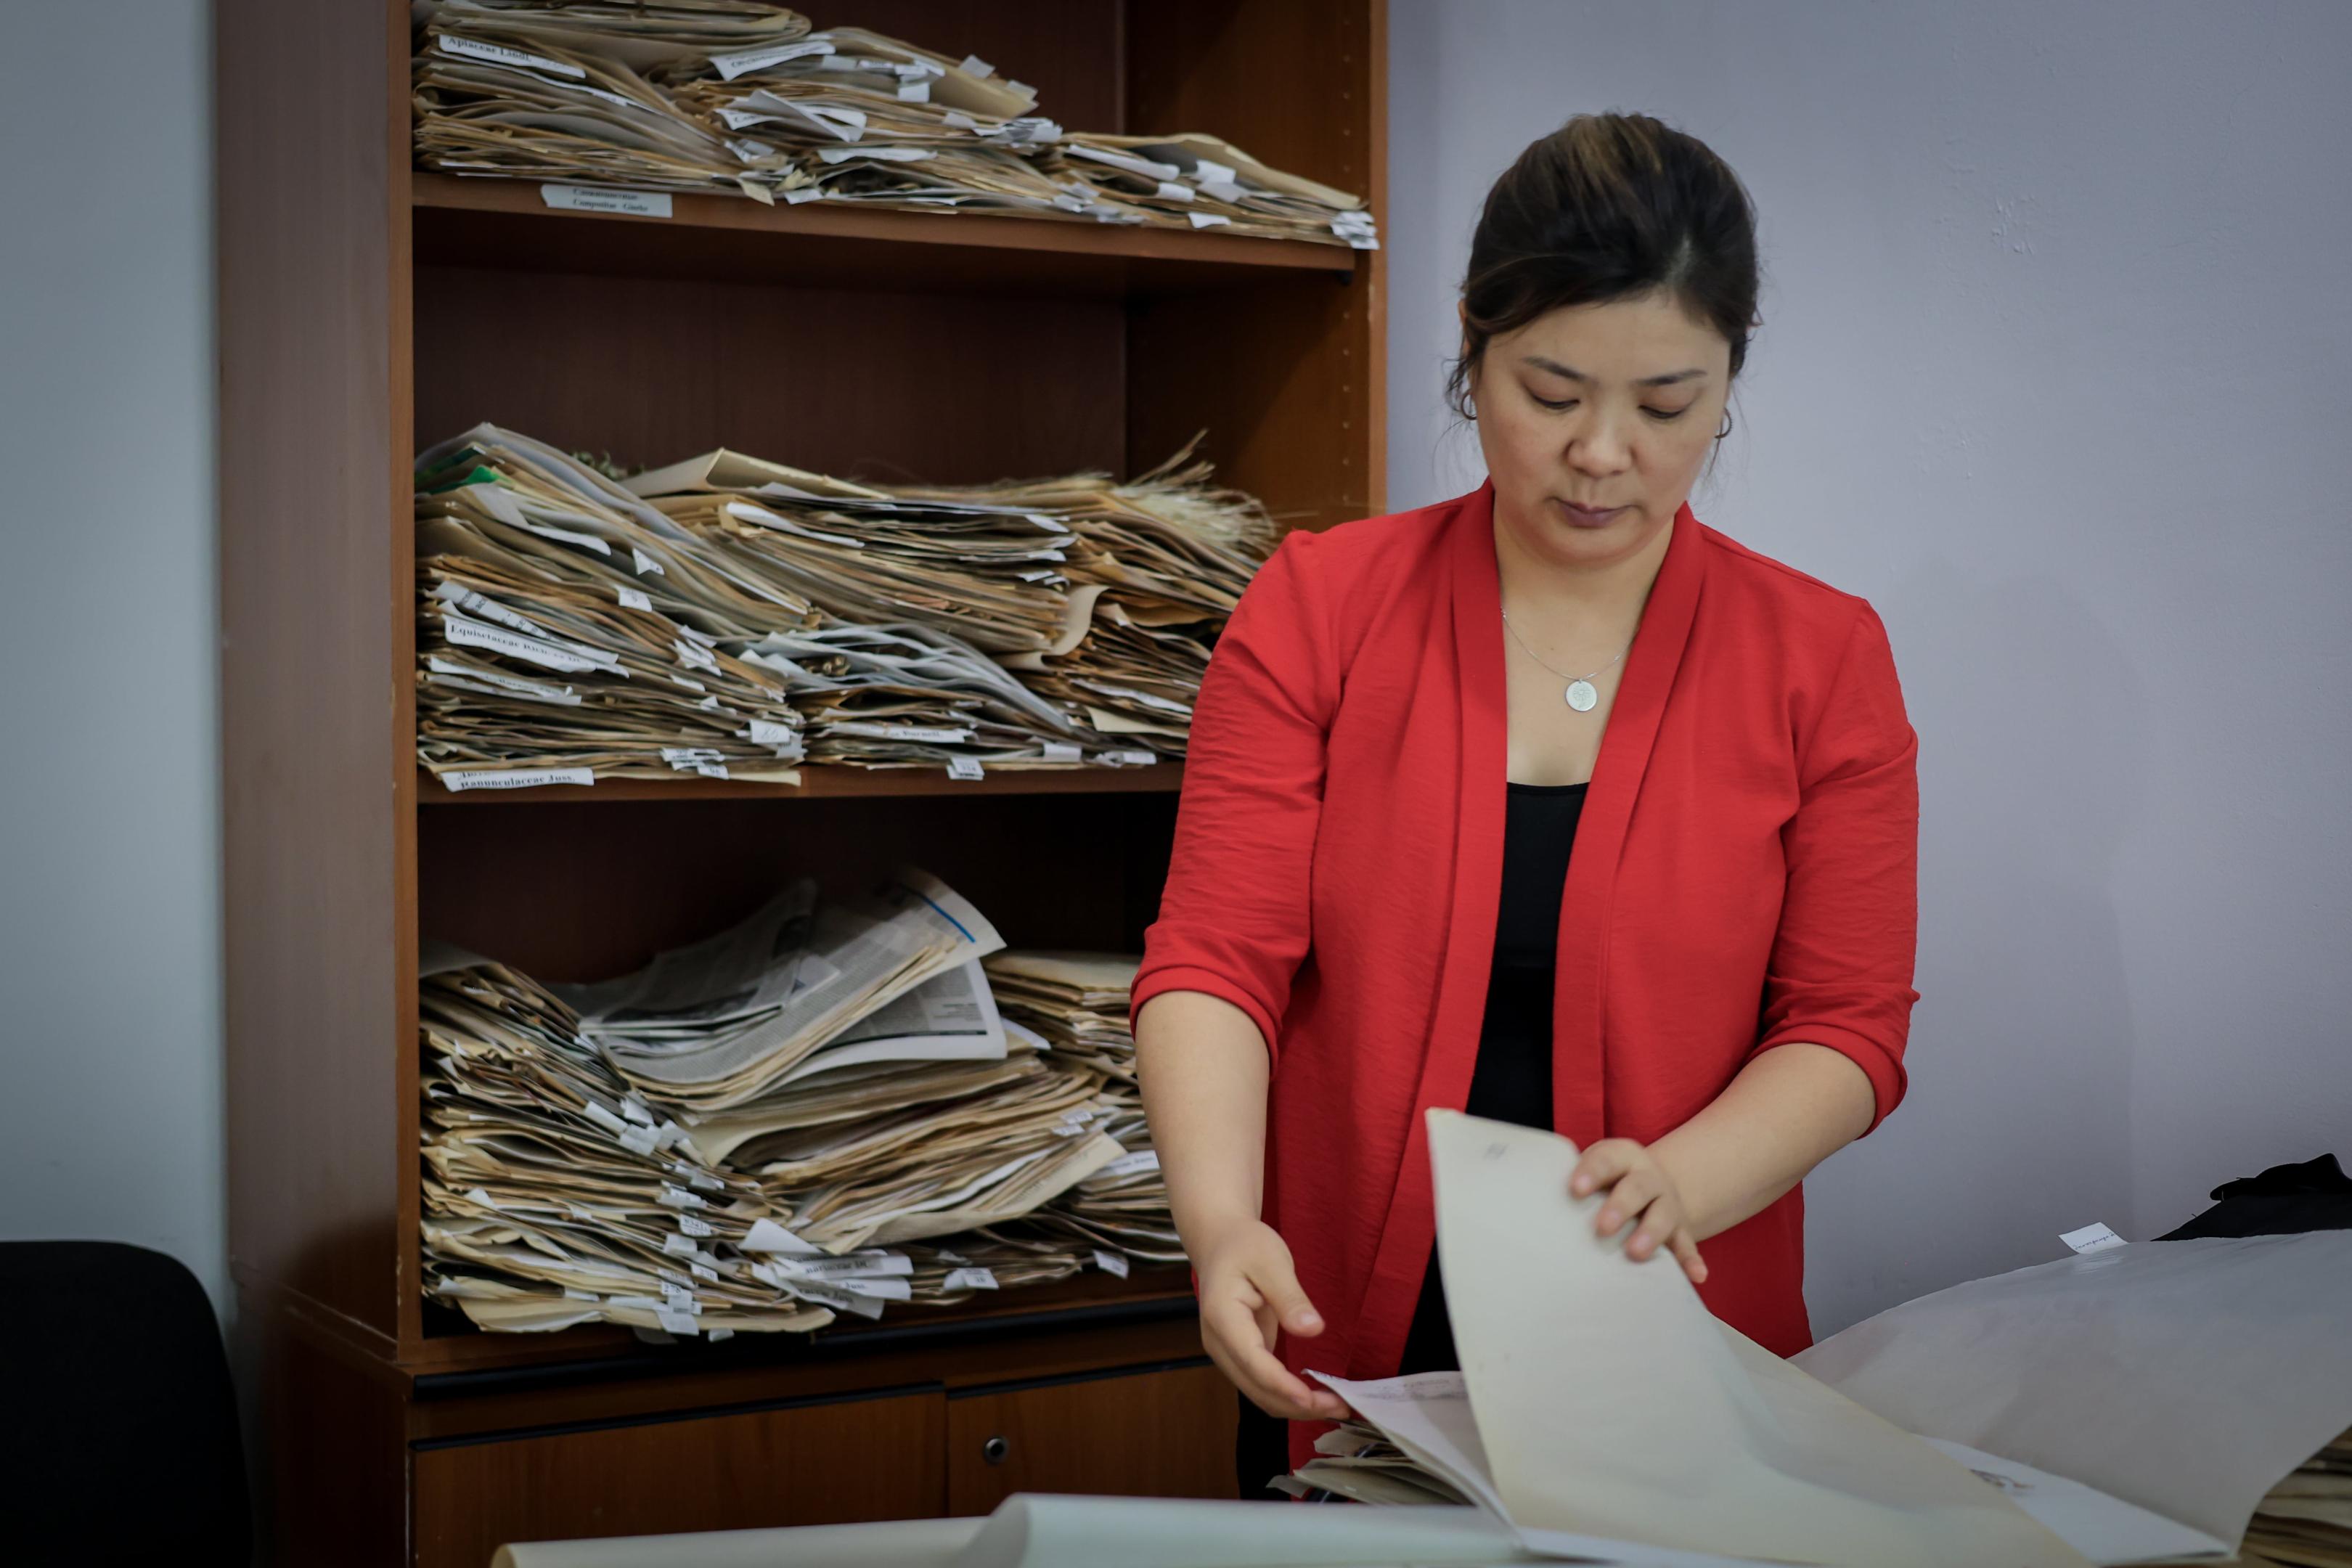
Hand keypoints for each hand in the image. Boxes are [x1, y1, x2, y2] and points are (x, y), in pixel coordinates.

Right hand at [1191, 1217, 1350, 1421]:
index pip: (1253, 1362)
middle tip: (1342, 1406)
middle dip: (1298, 1404)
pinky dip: (1288, 1395)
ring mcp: (1226, 1353)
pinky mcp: (1238, 1355)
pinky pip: (1262, 1385)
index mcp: (1223, 1317)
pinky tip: (1315, 1395)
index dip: (1283, 1385)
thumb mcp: (1271, 1261)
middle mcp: (1218, 1343)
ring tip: (1335, 1405)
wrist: (1220, 1243)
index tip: (1313, 1399)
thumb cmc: (1244, 1246)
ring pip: (1259, 1394)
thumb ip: (1290, 1297)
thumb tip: (1313, 1329)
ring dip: (1295, 1405)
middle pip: (1256, 1388)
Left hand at [1570, 1139, 1708, 1285]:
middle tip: (1602, 1228)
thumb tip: (1533, 1203)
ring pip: (1663, 1215)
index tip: (1574, 1189)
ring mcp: (1667, 1203)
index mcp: (1622, 1157)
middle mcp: (1648, 1178)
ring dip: (1651, 1233)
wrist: (1648, 1184)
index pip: (1606, 1160)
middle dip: (1620, 1206)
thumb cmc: (1606, 1182)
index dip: (1591, 1172)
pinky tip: (1696, 1276)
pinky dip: (1691, 1260)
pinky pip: (1687, 1244)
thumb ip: (1574, 1182)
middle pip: (1637, 1188)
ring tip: (1635, 1252)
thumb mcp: (1592, 1171)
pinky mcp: (1680, 1229)